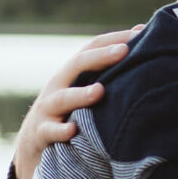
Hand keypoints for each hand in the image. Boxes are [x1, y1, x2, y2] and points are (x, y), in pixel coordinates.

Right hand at [11, 26, 141, 178]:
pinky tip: (73, 131)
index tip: (140, 32)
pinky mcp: (41, 133)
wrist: (34, 146)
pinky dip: (61, 131)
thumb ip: (107, 76)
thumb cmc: (70, 114)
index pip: (92, 47)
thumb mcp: (84, 92)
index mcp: (72, 73)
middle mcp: (59, 85)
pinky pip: (50, 131)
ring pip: (63, 99)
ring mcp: (48, 109)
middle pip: (77, 65)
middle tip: (123, 51)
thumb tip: (143, 52)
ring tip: (99, 91)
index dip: (114, 39)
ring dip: (81, 95)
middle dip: (101, 57)